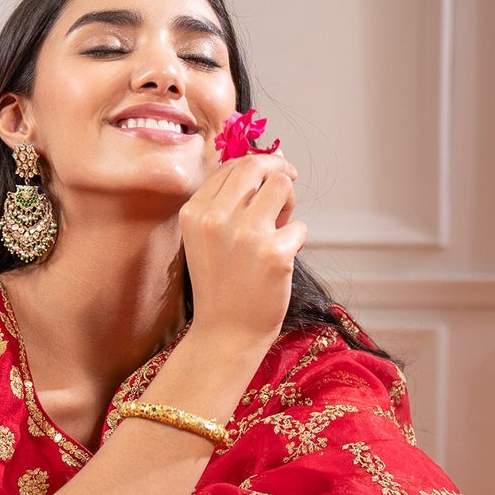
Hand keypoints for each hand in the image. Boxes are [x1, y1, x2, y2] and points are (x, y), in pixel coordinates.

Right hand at [178, 148, 306, 352]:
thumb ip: (227, 202)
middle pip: (257, 166)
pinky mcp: (274, 253)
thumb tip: (272, 161)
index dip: (258, 165)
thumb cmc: (221, 284)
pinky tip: (282, 261)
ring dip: (289, 203)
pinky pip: (300, 226)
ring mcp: (246, 236)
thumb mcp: (206, 238)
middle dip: (278, 170)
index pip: (231, 166)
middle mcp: (216, 219)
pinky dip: (296, 240)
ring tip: (280, 229)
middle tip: (288, 186)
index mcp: (194, 212)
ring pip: (282, 186)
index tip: (272, 175)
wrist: (225, 333)